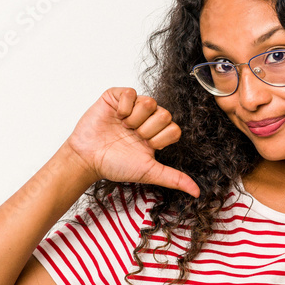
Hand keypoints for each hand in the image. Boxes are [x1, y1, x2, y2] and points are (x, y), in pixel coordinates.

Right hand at [64, 87, 199, 197]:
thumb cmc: (115, 165)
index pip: (175, 128)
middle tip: (133, 137)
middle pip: (165, 114)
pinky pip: (131, 92)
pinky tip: (116, 117)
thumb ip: (174, 178)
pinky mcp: (117, 96)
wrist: (88, 159)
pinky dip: (124, 107)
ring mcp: (133, 106)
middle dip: (148, 130)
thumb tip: (197, 192)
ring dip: (135, 119)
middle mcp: (147, 118)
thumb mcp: (149, 172)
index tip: (146, 146)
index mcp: (157, 134)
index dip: (161, 139)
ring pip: (150, 102)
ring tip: (124, 127)